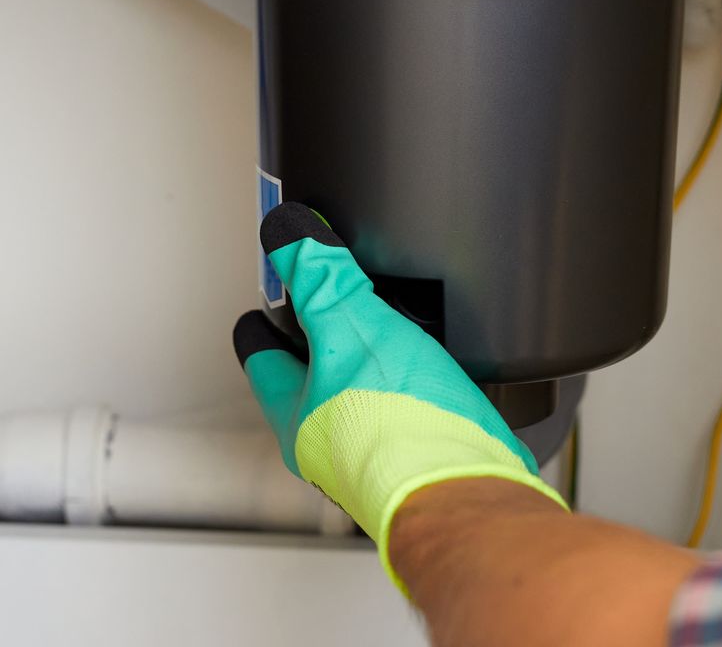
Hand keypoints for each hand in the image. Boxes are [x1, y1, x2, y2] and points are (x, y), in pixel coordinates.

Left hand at [233, 202, 566, 591]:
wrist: (464, 488)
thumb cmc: (397, 428)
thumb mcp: (351, 329)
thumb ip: (322, 279)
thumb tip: (291, 232)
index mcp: (296, 413)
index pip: (262, 359)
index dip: (259, 326)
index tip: (257, 307)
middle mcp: (331, 439)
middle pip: (309, 381)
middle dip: (315, 346)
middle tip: (320, 311)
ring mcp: (379, 449)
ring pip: (361, 396)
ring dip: (369, 365)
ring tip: (383, 331)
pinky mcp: (425, 450)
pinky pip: (410, 407)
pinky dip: (416, 382)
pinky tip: (437, 369)